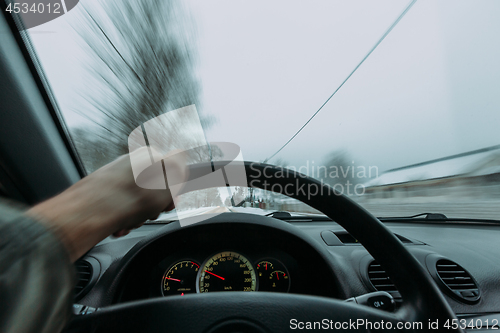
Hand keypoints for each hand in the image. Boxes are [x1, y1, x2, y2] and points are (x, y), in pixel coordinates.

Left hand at [26, 147, 187, 261]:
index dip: (172, 192)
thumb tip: (181, 156)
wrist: (90, 213)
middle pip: (153, 190)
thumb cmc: (128, 197)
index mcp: (147, 156)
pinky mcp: (102, 193)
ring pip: (137, 202)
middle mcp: (130, 164)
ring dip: (138, 216)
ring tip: (131, 221)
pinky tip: (120, 224)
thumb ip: (179, 165)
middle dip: (153, 207)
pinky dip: (123, 218)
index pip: (169, 174)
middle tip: (149, 213)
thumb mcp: (167, 179)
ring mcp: (115, 179)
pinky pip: (121, 208)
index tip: (169, 203)